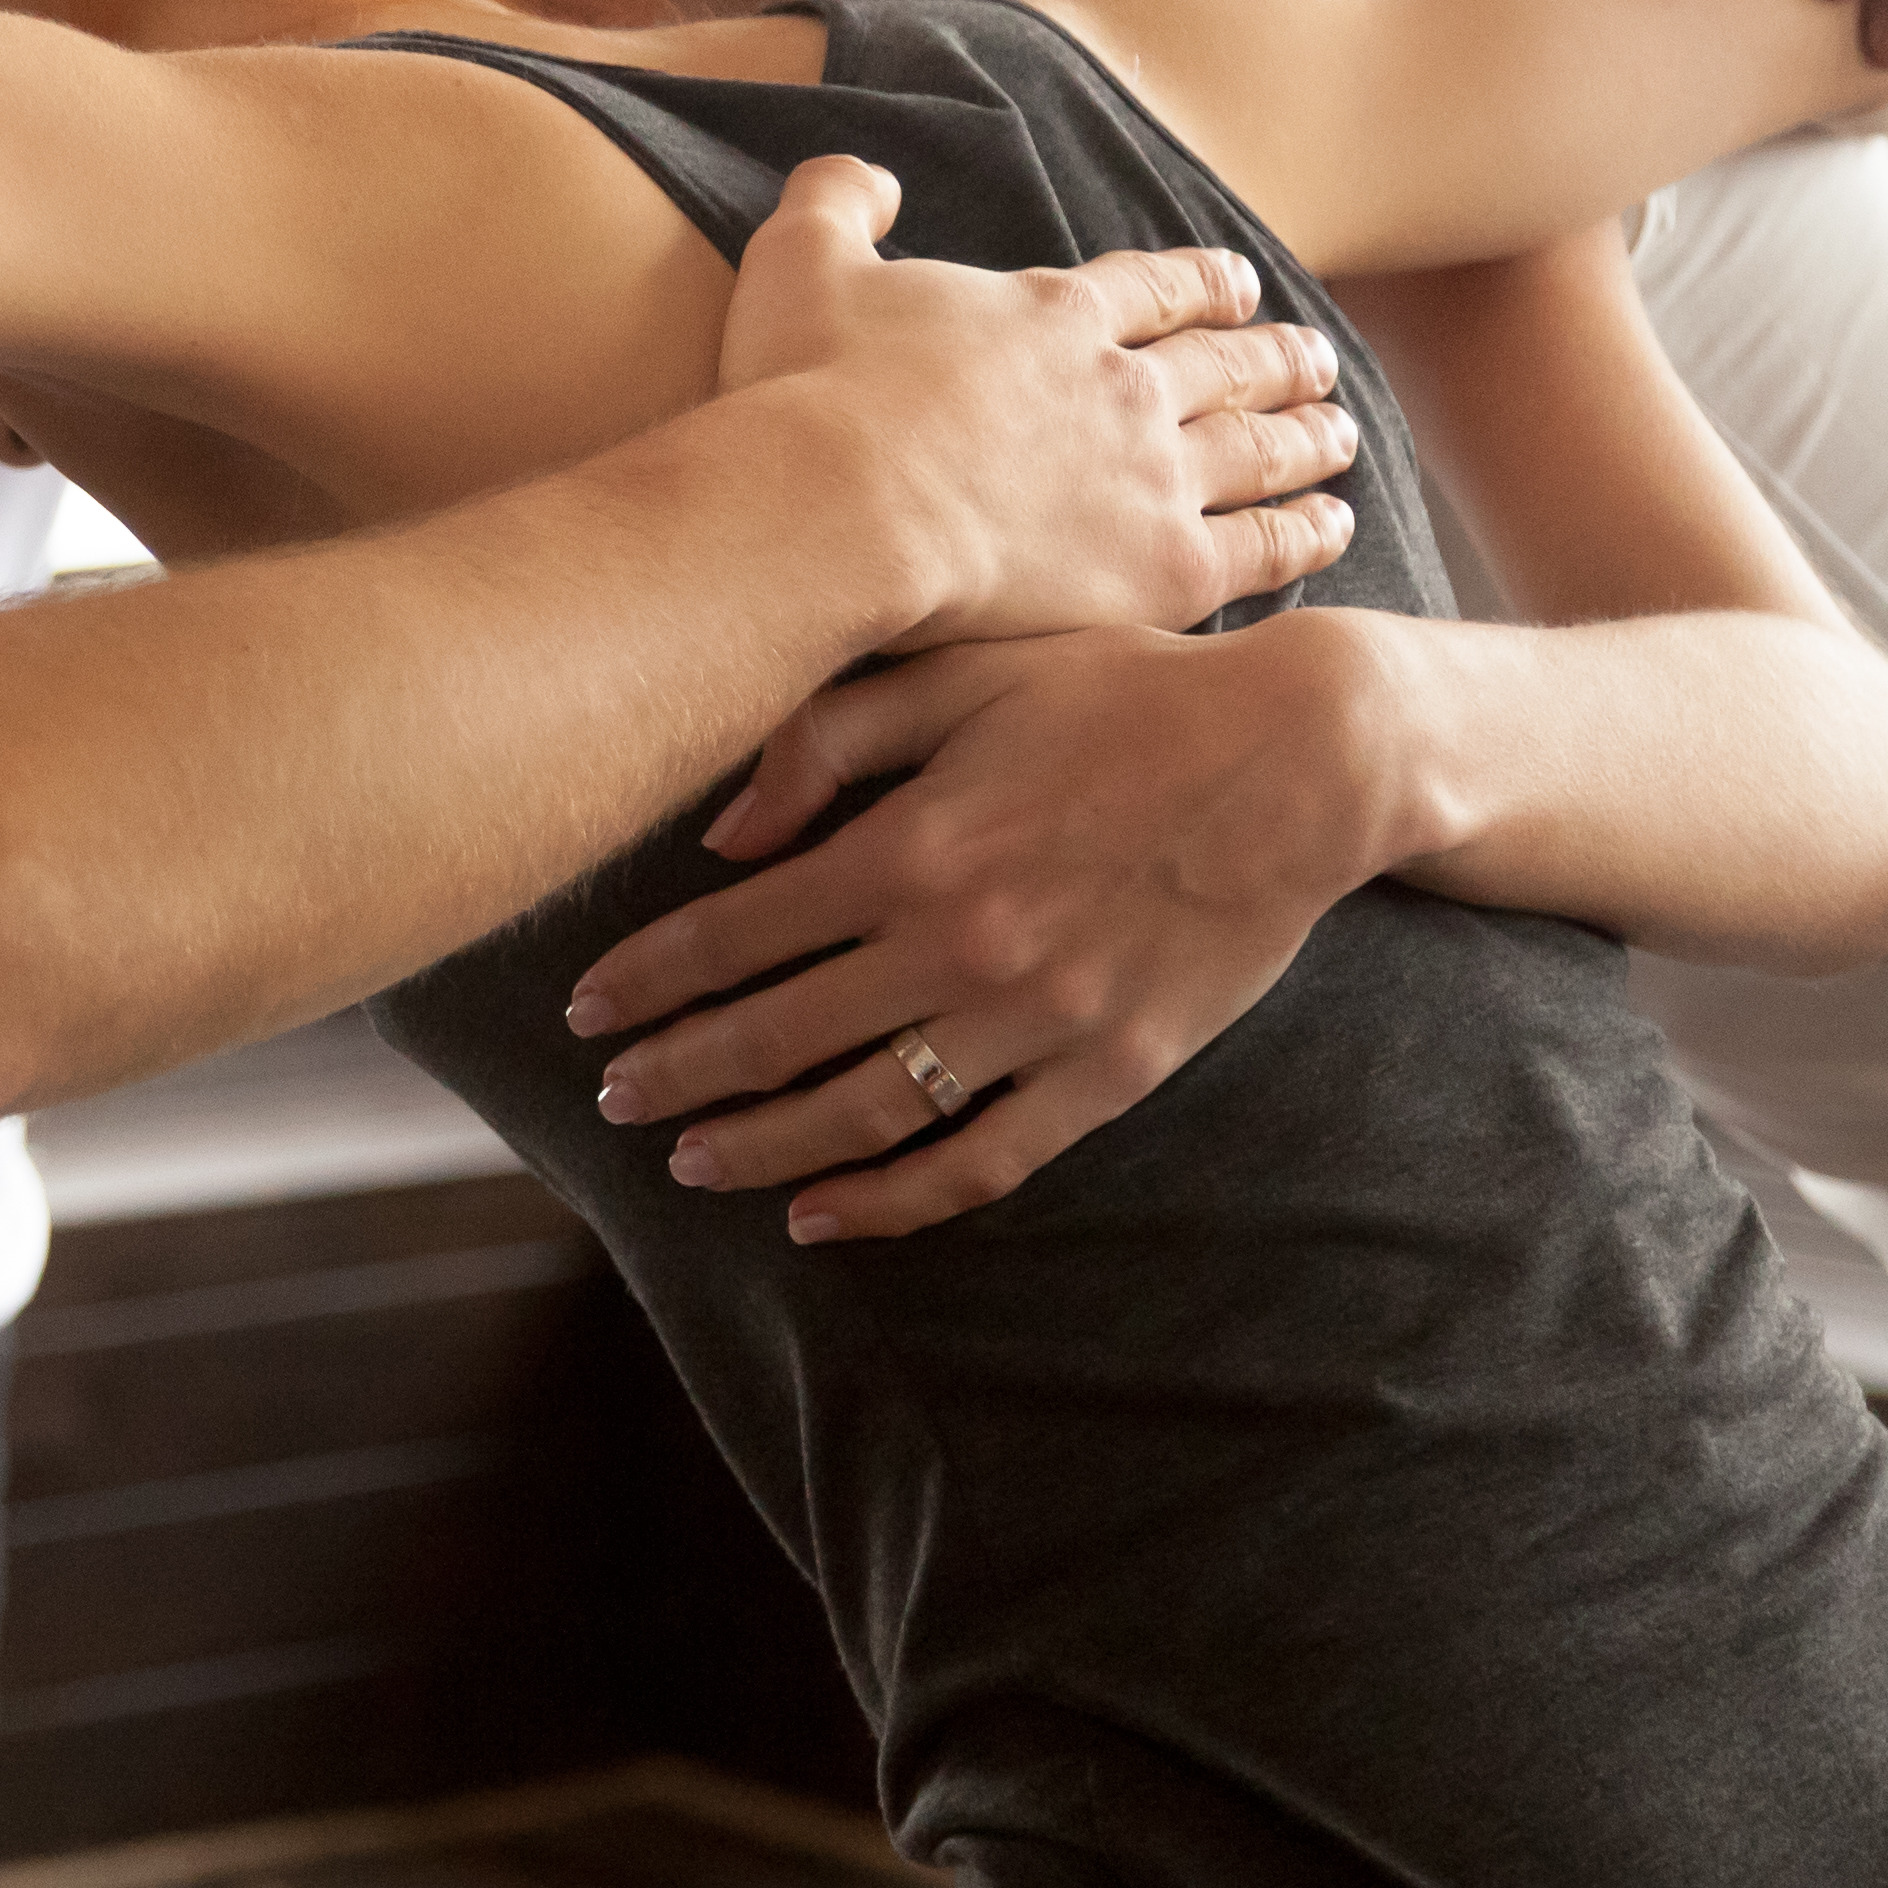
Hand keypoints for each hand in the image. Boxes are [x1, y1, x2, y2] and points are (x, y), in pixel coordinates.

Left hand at [567, 614, 1412, 1239]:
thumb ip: (829, 738)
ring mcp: (1037, 1021)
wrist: (1303, 757)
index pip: (732, 935)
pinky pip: (979, 1162)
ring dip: (758, 1148)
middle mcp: (960, 946)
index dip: (643, 982)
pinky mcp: (1108, 1074)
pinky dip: (891, 1202)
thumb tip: (720, 834)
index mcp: (913, 845)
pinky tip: (821, 1216)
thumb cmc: (1124, 693)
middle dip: (675, 1074)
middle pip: (775, 1036)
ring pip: (860, 1115)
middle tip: (611, 1100)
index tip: (584, 1012)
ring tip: (689, 1161)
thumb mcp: (967, 672)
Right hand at [714, 156, 1361, 641]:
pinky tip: (1336, 526)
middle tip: (1317, 360)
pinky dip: (1306, 533)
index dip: (1199, 285)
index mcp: (1051, 314)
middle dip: (1274, 357)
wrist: (841, 506)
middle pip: (1223, 364)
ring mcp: (1152, 475)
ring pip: (1259, 447)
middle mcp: (1123, 386)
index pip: (1150, 289)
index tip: (1239, 286)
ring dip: (1306, 436)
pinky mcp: (1162, 567)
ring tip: (1342, 431)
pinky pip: (1261, 545)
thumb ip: (837, 199)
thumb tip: (872, 178)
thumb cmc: (809, 392)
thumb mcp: (801, 260)